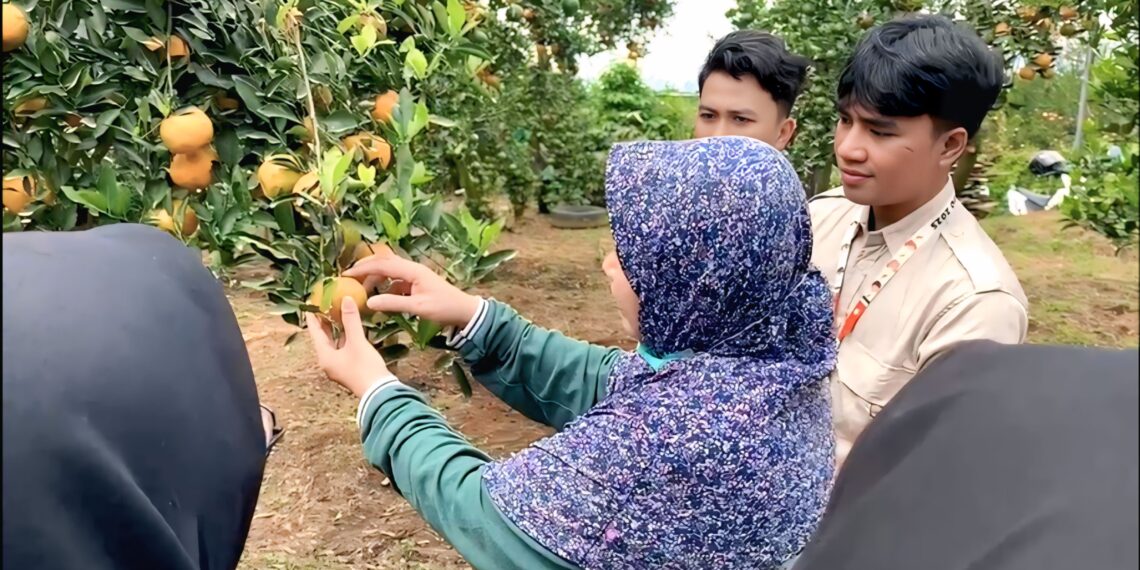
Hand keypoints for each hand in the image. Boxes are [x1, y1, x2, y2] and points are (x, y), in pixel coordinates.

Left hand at [306, 297, 391, 397]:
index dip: (313, 318)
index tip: (310, 304)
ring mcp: (339, 366)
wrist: (379, 392)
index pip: (315, 333)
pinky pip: (344, 348)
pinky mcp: (350, 368)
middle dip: (324, 323)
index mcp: (325, 356)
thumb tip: (346, 299)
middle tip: (323, 307)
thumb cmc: (364, 367)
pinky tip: (351, 330)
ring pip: (334, 344)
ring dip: (335, 330)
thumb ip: (351, 320)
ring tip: (336, 315)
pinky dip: (345, 338)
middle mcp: (329, 362)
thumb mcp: (357, 341)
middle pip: (323, 339)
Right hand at [344, 253, 480, 328]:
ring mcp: (414, 276)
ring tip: (361, 291)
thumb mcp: (417, 307)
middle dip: (365, 269)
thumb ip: (393, 303)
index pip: (382, 264)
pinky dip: (384, 288)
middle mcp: (412, 269)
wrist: (464, 311)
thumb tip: (368, 302)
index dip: (363, 268)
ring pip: (389, 272)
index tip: (346, 274)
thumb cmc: (444, 308)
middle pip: (384, 263)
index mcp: (412, 270)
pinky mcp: (416, 284)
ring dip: (374, 279)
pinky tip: (378, 299)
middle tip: (349, 278)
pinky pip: (395, 282)